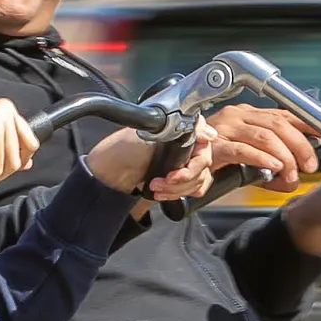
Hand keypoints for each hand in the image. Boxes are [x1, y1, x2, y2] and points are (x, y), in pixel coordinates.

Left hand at [86, 121, 217, 199]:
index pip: (205, 145)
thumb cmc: (126, 146)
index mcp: (185, 127)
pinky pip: (194, 189)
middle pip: (203, 166)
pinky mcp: (181, 178)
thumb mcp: (154, 131)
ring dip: (178, 189)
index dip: (194, 164)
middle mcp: (188, 142)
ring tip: (157, 187)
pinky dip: (178, 194)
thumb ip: (185, 128)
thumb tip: (209, 134)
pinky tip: (163, 192)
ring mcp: (186, 161)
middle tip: (164, 180)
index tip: (175, 173)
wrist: (111, 170)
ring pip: (199, 180)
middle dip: (182, 179)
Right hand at [198, 103, 319, 189]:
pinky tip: (274, 167)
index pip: (284, 113)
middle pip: (278, 123)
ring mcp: (225, 128)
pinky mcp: (214, 145)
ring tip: (292, 172)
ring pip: (264, 135)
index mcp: (248, 115)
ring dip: (284, 155)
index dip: (307, 123)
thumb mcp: (248, 156)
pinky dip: (262, 159)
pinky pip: (243, 150)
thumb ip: (271, 160)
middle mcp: (238, 116)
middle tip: (309, 164)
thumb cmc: (213, 161)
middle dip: (299, 144)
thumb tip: (295, 173)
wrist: (178, 165)